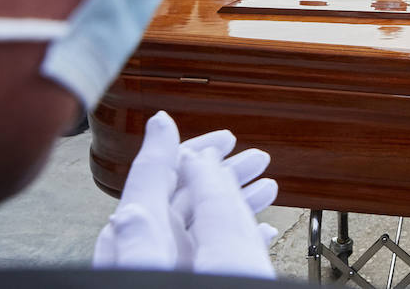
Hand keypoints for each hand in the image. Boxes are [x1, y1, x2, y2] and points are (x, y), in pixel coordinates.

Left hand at [93, 111, 278, 274]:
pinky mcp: (194, 280)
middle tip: (256, 156)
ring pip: (208, 225)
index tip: (223, 135)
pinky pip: (217, 252)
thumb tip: (145, 167)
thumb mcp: (149, 266)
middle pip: (189, 198)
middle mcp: (154, 252)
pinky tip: (262, 231)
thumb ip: (146, 224)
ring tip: (269, 186)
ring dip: (239, 200)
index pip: (160, 181)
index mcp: (140, 239)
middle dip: (224, 172)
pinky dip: (240, 235)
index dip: (191, 152)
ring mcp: (174, 269)